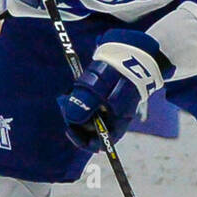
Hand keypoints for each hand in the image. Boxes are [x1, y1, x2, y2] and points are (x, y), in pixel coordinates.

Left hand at [57, 29, 169, 149]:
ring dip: (75, 109)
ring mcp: (110, 109)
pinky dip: (80, 101)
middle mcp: (114, 120)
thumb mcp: (99, 88)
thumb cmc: (119, 72)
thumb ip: (85, 104)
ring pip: (88, 117)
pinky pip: (90, 106)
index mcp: (117, 124)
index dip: (81, 140)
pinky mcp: (106, 99)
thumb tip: (71, 118)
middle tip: (63, 102)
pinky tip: (72, 90)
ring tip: (66, 96)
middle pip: (90, 130)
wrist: (133, 52)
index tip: (68, 127)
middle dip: (74, 120)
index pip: (98, 144)